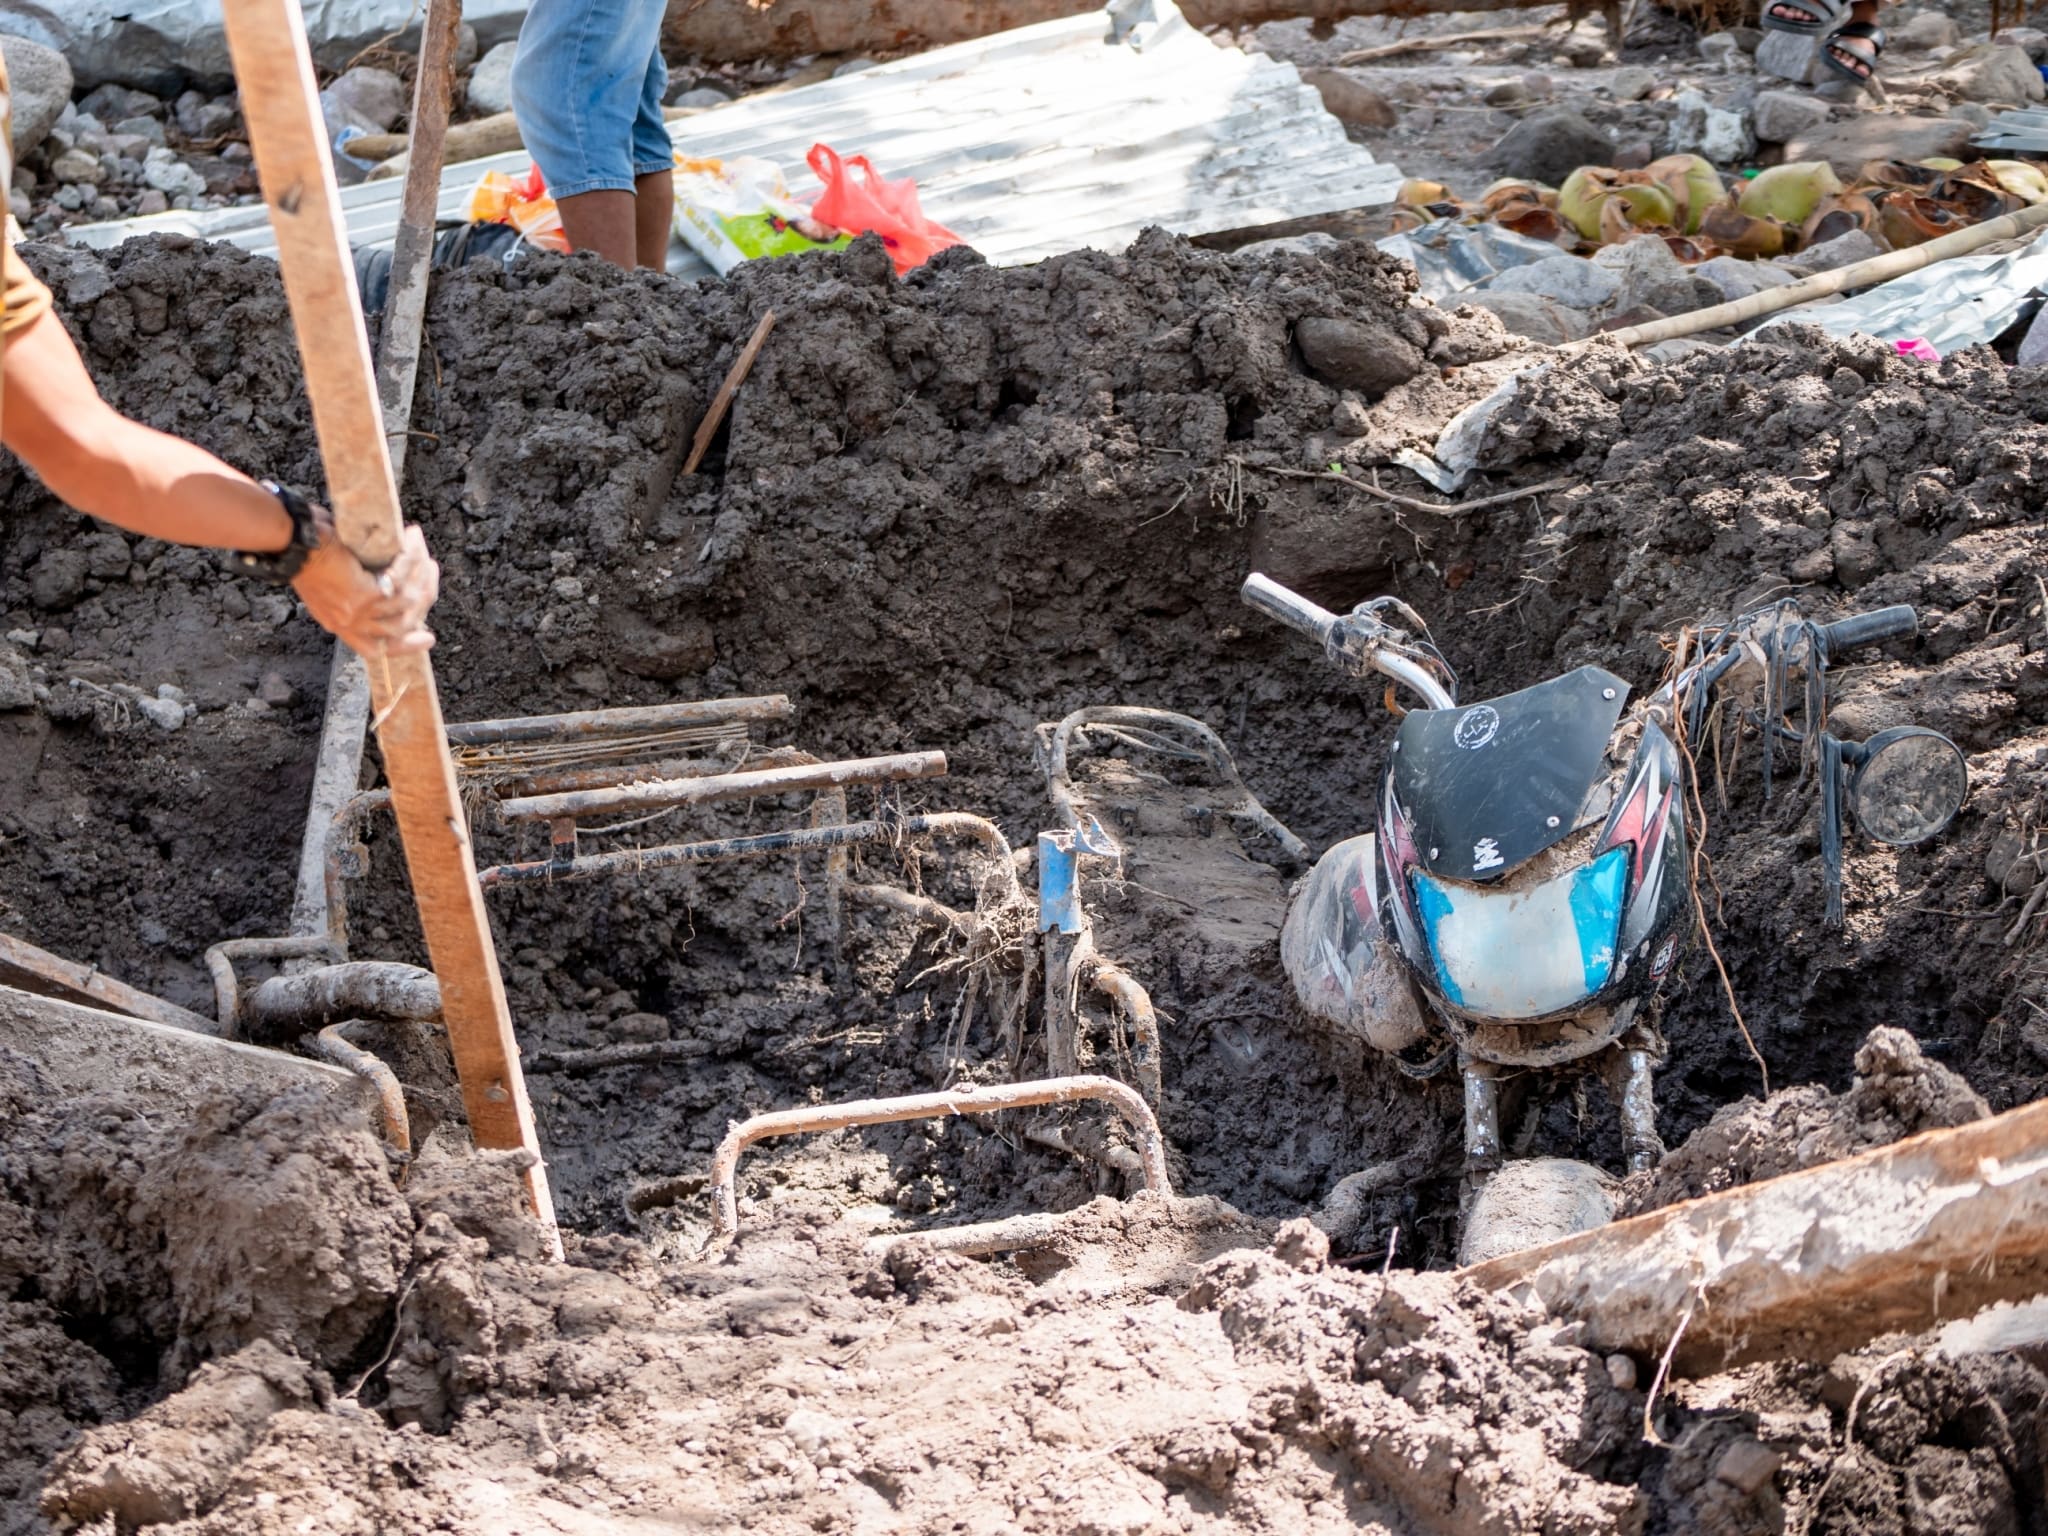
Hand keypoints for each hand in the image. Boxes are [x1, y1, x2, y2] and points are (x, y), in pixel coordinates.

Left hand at [290, 524, 440, 657]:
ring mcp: (358, 613)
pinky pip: (402, 583)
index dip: (405, 646)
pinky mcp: (366, 596)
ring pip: (408, 604)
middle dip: (424, 603)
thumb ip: (350, 588)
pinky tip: (413, 543)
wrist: (289, 542)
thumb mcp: (325, 579)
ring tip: (425, 556)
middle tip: (432, 575)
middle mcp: (348, 624)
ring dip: (423, 579)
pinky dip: (413, 562)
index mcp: (337, 623)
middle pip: (400, 628)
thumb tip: (382, 579)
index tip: (429, 638)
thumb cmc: (302, 550)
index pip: (375, 648)